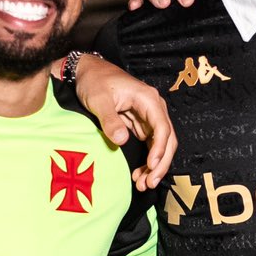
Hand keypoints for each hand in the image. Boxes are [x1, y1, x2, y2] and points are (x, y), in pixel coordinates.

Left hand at [71, 56, 177, 188]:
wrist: (88, 71)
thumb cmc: (94, 81)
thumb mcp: (98, 100)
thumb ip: (110, 120)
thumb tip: (122, 141)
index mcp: (148, 99)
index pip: (162, 127)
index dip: (159, 148)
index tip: (152, 165)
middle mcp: (154, 108)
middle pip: (167, 139)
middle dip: (161, 163)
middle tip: (150, 183)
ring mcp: (149, 117)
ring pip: (160, 145)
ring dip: (155, 166)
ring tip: (144, 184)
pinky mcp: (141, 125)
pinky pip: (150, 146)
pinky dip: (147, 161)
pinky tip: (140, 174)